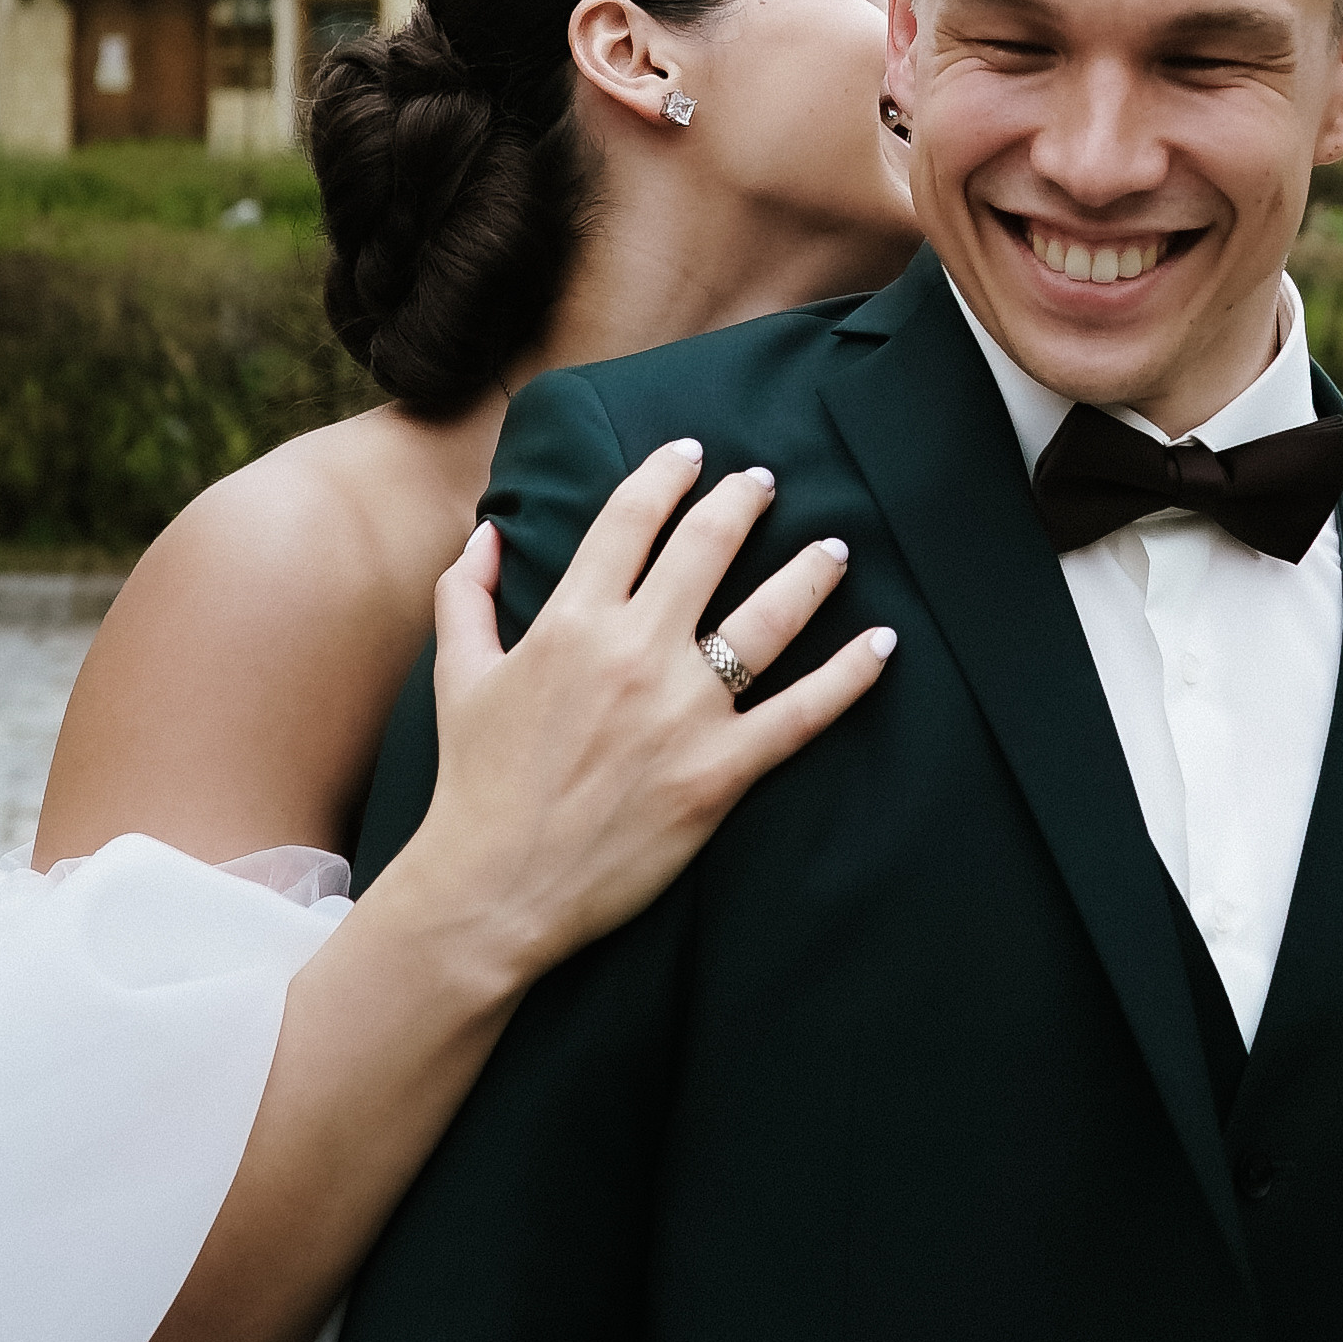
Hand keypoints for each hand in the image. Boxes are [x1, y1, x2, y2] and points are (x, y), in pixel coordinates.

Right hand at [391, 443, 895, 998]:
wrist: (495, 887)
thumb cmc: (476, 782)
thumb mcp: (459, 676)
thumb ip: (465, 595)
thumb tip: (487, 532)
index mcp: (572, 621)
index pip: (631, 520)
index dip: (667, 476)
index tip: (693, 455)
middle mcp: (635, 651)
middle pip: (708, 548)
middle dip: (744, 502)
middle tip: (766, 483)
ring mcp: (684, 711)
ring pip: (769, 616)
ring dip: (810, 572)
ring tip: (835, 548)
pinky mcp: (720, 771)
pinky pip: (802, 712)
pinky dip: (850, 675)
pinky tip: (883, 643)